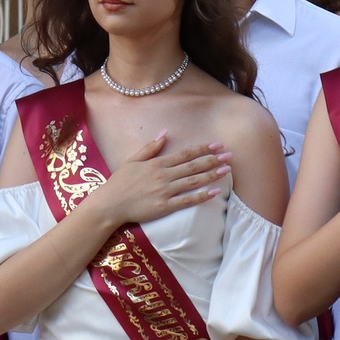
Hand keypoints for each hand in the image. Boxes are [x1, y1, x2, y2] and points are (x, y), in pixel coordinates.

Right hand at [92, 132, 229, 229]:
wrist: (109, 204)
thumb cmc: (120, 182)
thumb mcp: (132, 160)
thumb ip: (151, 147)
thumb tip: (165, 132)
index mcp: (157, 163)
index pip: (185, 154)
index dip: (203, 149)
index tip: (217, 145)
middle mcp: (163, 175)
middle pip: (193, 166)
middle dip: (213, 160)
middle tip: (230, 156)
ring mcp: (165, 191)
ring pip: (193, 181)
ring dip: (211, 175)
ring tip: (227, 170)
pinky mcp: (165, 206)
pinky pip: (186, 200)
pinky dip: (201, 196)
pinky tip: (214, 192)